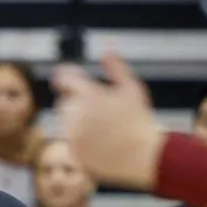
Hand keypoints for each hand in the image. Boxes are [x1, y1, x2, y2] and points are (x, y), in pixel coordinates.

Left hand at [51, 51, 166, 189]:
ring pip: (64, 121)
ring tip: (100, 126)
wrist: (144, 156)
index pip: (62, 78)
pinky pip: (68, 140)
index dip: (64, 77)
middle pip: (63, 101)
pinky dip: (78, 139)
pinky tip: (98, 140)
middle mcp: (76, 114)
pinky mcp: (73, 151)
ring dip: (75, 120)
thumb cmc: (139, 122)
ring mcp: (73, 134)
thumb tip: (107, 49)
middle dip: (75, 101)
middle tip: (97, 109)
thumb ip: (116, 68)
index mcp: (88, 95)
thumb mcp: (132, 89)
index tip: (66, 79)